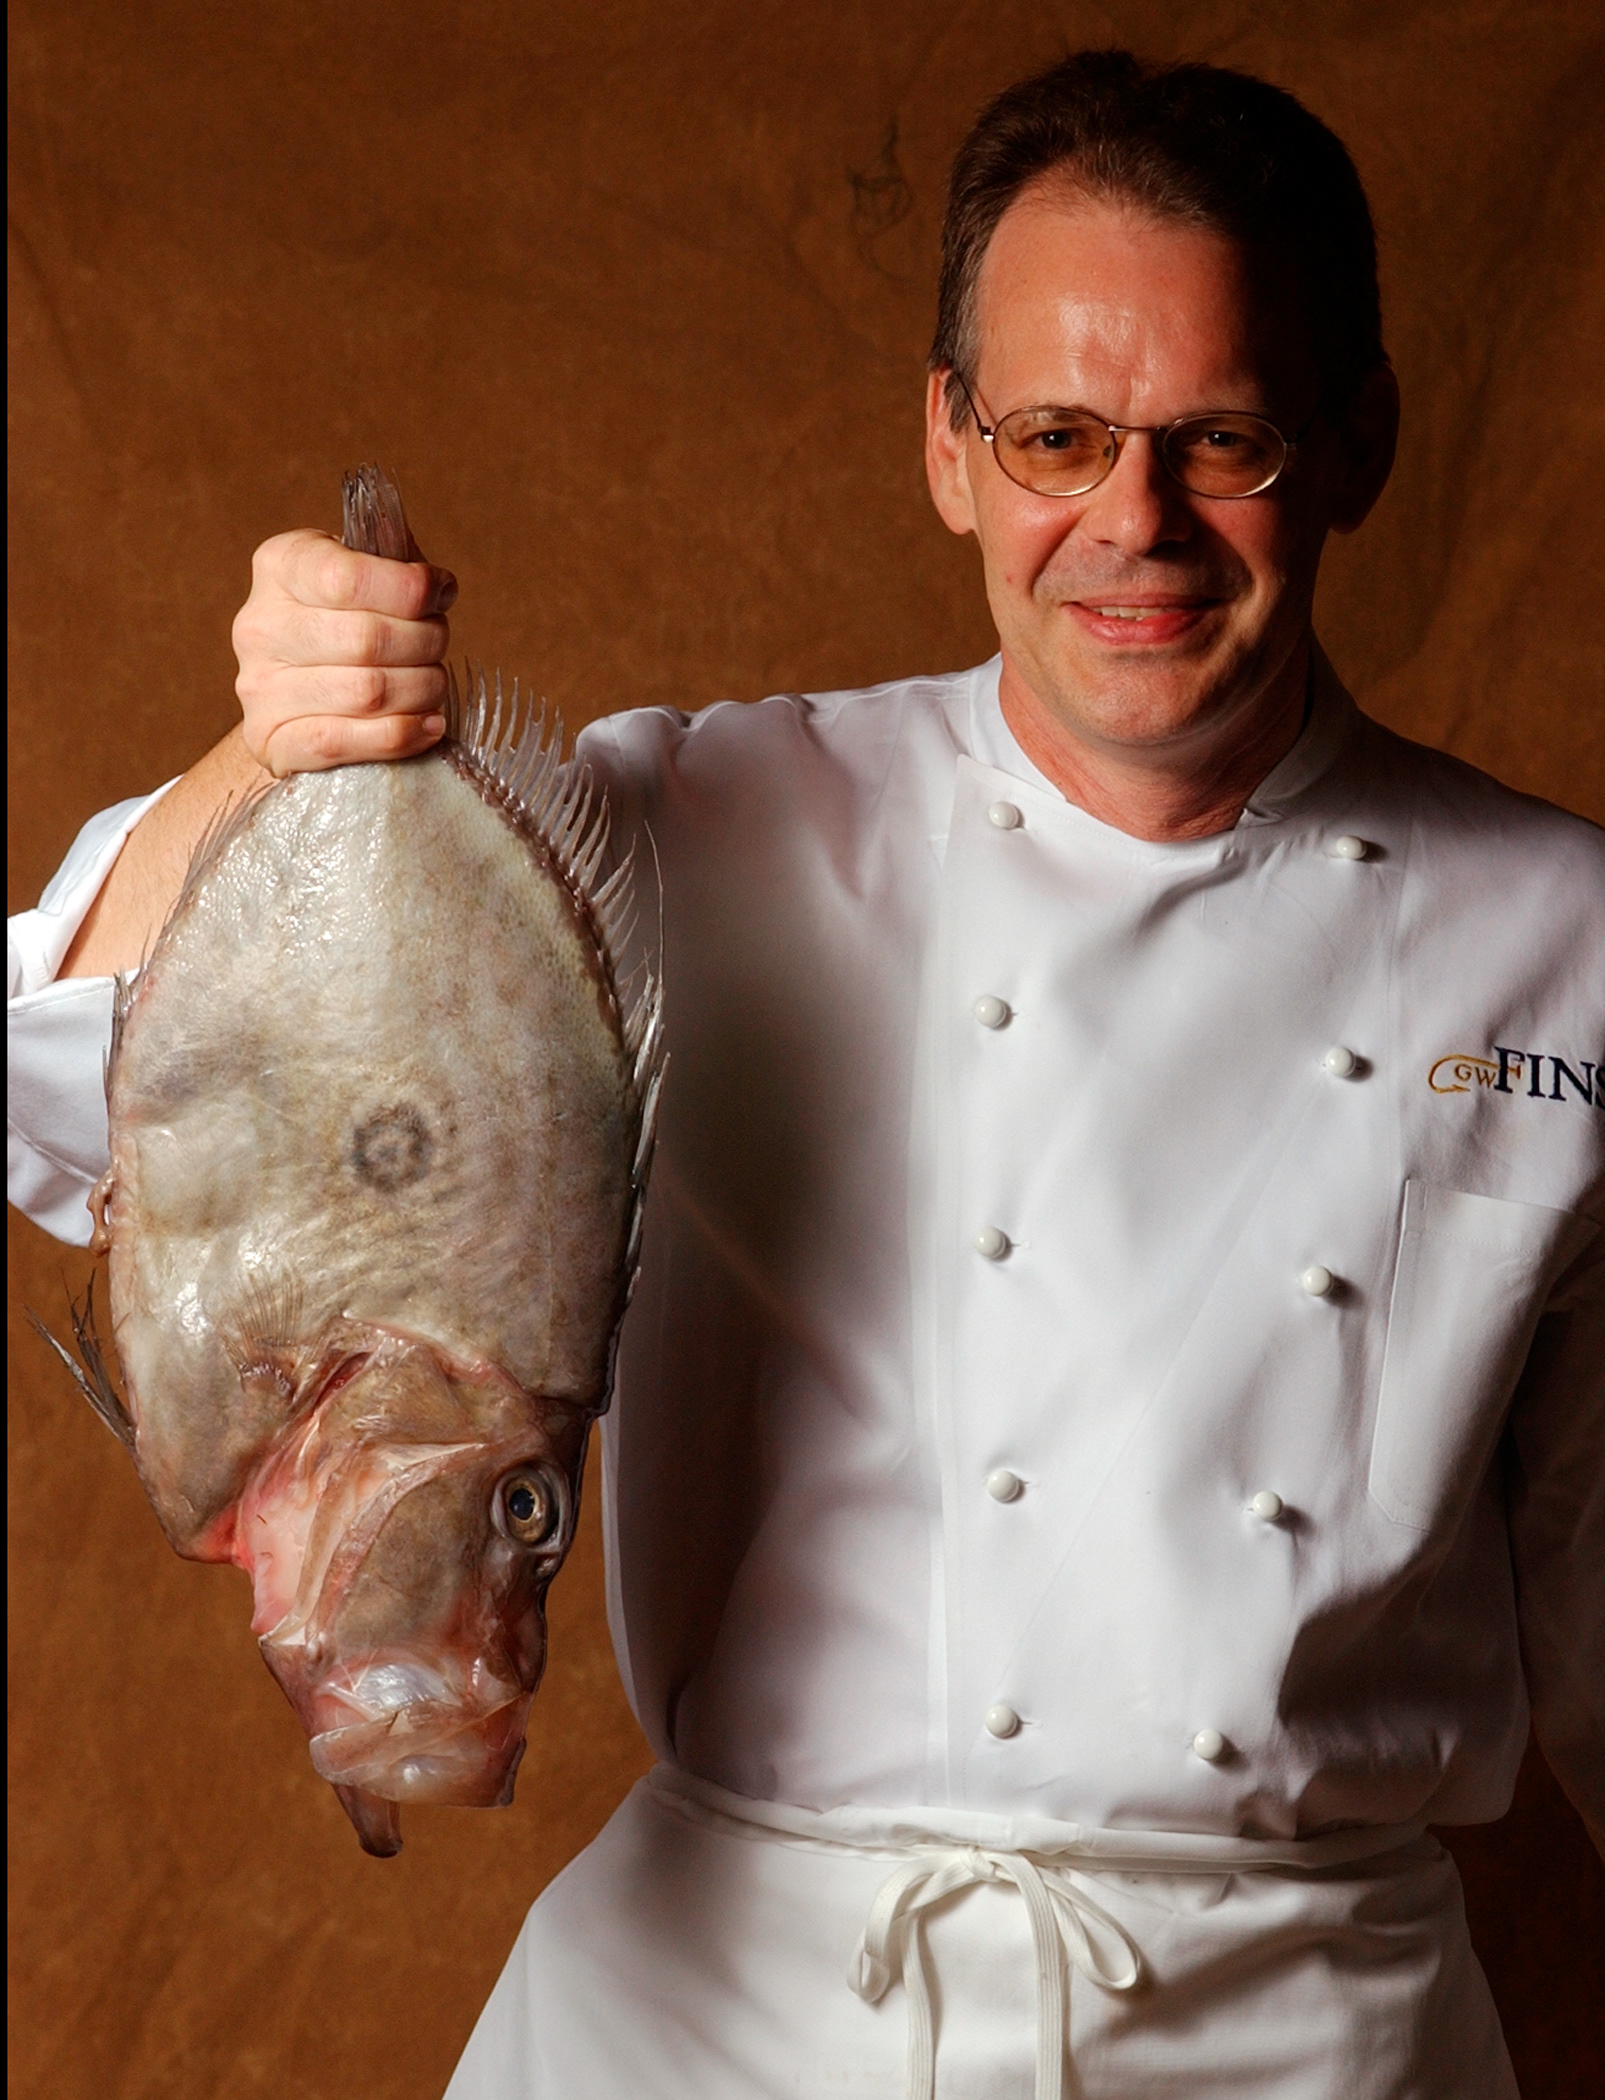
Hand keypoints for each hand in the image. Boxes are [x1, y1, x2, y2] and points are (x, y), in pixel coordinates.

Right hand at [232, 530, 457, 774]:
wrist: (299, 686)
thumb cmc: (345, 618)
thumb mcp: (367, 567)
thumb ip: (400, 564)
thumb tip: (438, 590)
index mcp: (280, 567)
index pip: (348, 578)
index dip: (409, 590)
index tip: (440, 595)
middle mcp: (260, 626)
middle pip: (367, 640)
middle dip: (426, 643)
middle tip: (437, 644)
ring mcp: (260, 688)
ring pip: (367, 693)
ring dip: (422, 689)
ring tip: (432, 682)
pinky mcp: (271, 740)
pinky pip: (344, 742)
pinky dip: (402, 735)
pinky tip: (427, 724)